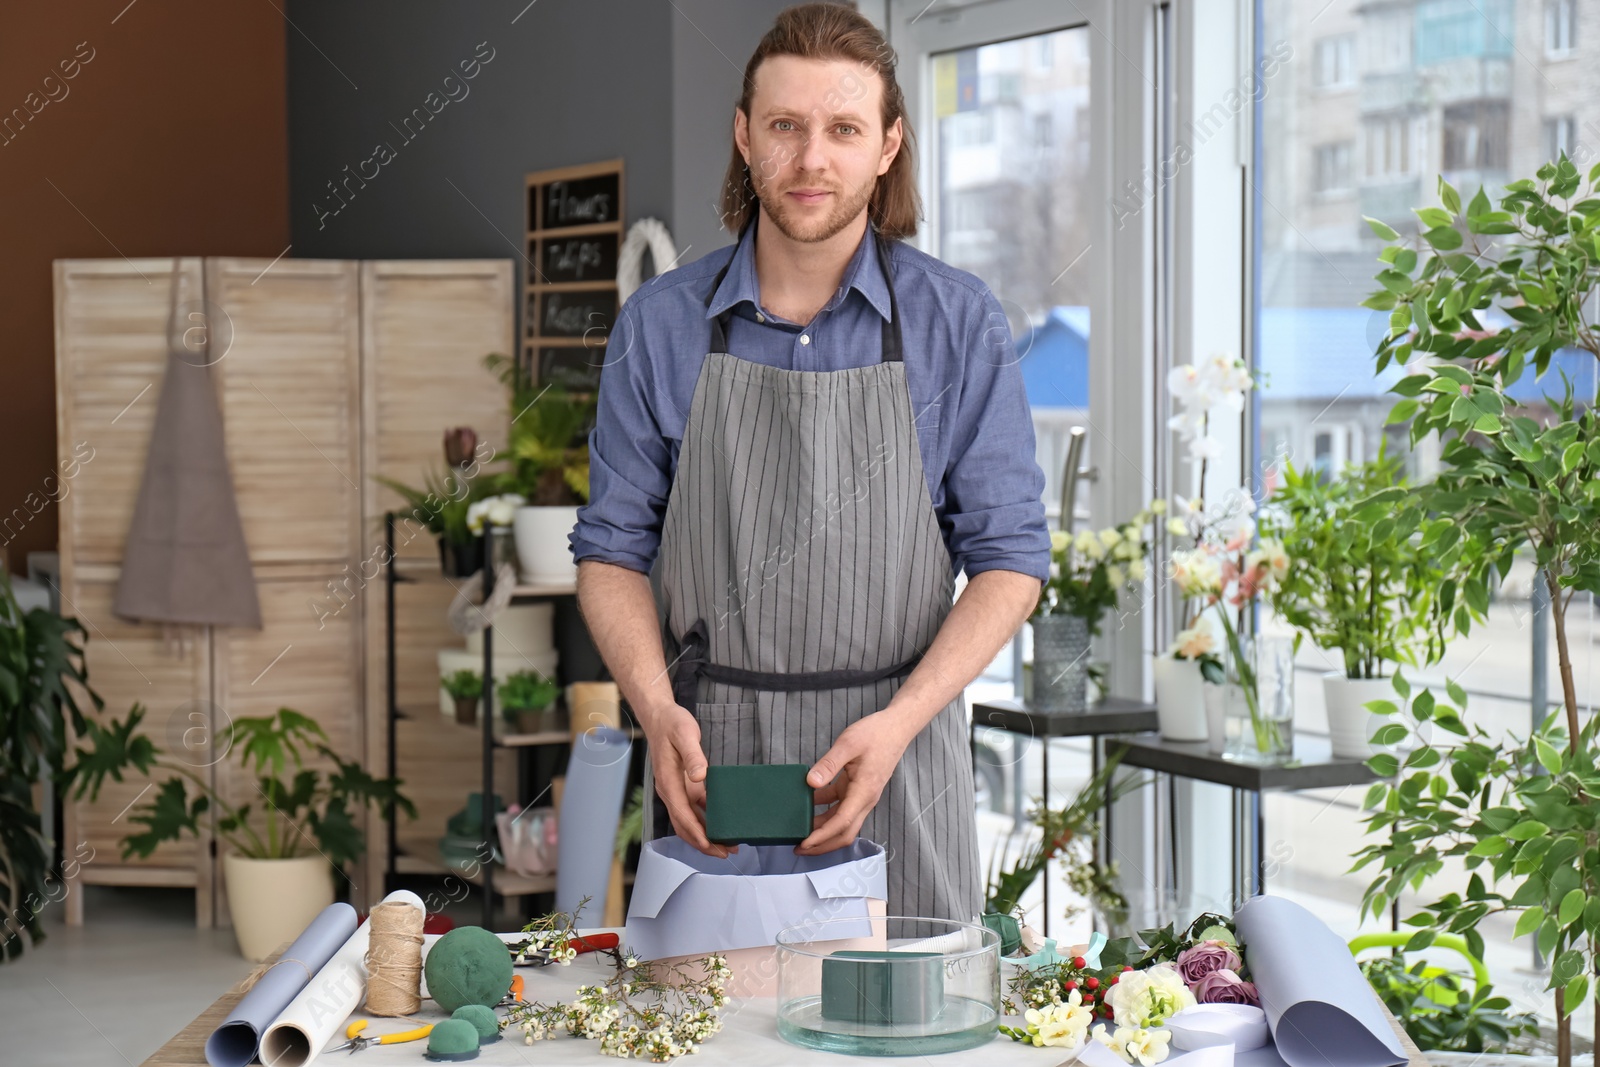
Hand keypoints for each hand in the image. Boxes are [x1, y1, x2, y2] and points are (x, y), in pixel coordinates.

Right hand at [642, 703, 727, 858]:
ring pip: (688, 821)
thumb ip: (693, 755)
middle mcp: (670, 791)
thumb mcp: (685, 734)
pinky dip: (705, 822)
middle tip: (726, 853)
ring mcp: (675, 791)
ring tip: (727, 845)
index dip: (697, 833)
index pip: (682, 815)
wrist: (660, 718)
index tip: (711, 845)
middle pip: (684, 825)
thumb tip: (700, 776)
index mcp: (668, 782)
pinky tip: (721, 825)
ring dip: (705, 835)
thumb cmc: (672, 724)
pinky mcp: (682, 787)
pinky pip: (692, 810)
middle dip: (703, 842)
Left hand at [798, 710, 916, 855]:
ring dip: (822, 830)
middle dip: (822, 844)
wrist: (896, 728)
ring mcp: (861, 796)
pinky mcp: (857, 789)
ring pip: (842, 823)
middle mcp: (864, 799)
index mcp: (864, 791)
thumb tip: (811, 783)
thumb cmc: (876, 734)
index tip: (804, 842)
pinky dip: (824, 811)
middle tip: (799, 848)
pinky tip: (807, 806)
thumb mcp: (849, 743)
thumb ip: (829, 764)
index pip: (841, 822)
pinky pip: (840, 807)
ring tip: (799, 831)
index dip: (822, 836)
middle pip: (844, 832)